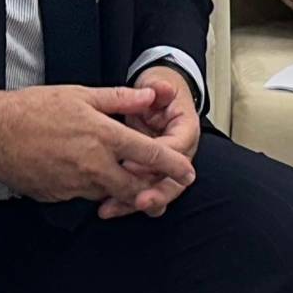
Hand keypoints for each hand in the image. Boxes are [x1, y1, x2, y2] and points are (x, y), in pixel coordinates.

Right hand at [0, 85, 195, 216]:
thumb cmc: (34, 110)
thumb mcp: (81, 95)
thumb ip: (120, 99)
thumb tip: (150, 97)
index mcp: (103, 136)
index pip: (150, 155)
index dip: (174, 166)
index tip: (188, 173)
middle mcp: (94, 165)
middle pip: (135, 188)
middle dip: (153, 193)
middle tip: (163, 193)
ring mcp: (76, 185)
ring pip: (111, 194)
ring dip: (123, 192)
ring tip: (129, 183)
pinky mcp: (60, 195)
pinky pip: (86, 196)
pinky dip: (95, 190)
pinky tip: (92, 177)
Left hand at [99, 64, 202, 219]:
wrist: (158, 98)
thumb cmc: (159, 92)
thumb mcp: (158, 83)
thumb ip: (158, 87)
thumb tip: (160, 89)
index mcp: (185, 130)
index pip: (176, 148)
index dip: (156, 158)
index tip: (131, 161)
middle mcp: (180, 153)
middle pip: (174, 180)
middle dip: (157, 193)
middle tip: (138, 201)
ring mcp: (166, 167)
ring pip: (156, 191)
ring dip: (135, 203)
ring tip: (111, 209)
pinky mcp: (150, 174)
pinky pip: (141, 191)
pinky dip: (125, 201)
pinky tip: (107, 208)